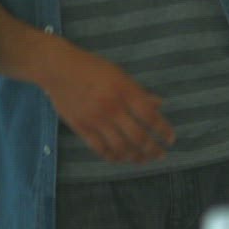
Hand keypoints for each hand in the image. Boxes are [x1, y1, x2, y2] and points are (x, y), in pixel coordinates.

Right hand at [39, 40, 174, 164]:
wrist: (58, 69)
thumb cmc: (91, 67)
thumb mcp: (119, 74)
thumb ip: (138, 92)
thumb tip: (158, 105)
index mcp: (124, 91)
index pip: (150, 116)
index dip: (163, 131)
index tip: (170, 140)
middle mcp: (112, 107)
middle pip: (138, 137)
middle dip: (152, 150)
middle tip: (160, 155)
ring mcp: (96, 120)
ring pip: (120, 147)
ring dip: (135, 157)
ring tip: (143, 160)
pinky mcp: (81, 128)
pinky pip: (100, 149)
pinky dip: (113, 157)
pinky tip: (121, 158)